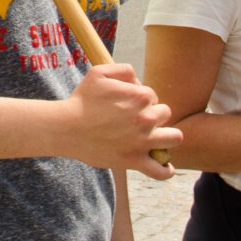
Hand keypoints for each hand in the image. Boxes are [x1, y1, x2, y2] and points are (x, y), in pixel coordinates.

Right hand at [64, 62, 179, 178]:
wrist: (66, 128)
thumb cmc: (82, 101)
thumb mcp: (99, 73)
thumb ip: (124, 70)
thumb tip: (138, 80)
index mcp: (140, 96)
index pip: (152, 96)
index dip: (140, 99)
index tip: (125, 105)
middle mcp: (145, 118)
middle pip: (165, 114)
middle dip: (153, 115)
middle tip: (135, 121)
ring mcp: (142, 141)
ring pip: (174, 138)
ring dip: (167, 137)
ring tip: (155, 139)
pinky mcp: (134, 160)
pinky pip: (160, 171)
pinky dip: (166, 170)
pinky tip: (165, 166)